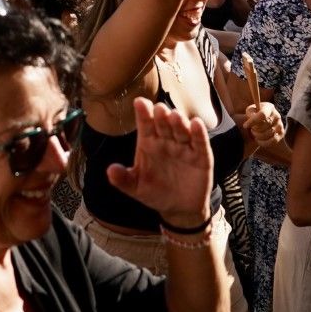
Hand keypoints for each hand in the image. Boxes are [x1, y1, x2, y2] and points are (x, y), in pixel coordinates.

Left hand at [106, 95, 213, 229]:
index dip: (143, 113)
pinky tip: (196, 124)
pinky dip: (199, 133)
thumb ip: (123, 179)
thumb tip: (110, 170)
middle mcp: (166, 140)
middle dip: (161, 116)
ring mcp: (184, 147)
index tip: (139, 102)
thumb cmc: (155, 193)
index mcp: (149, 143)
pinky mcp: (201, 157)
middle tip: (159, 109)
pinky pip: (200, 143)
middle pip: (164, 124)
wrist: (179, 209)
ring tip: (175, 116)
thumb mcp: (136, 188)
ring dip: (179, 122)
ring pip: (181, 130)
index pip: (145, 124)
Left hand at [239, 101, 284, 149]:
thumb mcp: (250, 111)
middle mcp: (277, 115)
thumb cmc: (254, 115)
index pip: (262, 115)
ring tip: (254, 133)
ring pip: (269, 134)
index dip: (253, 121)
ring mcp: (280, 125)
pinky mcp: (281, 134)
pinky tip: (258, 140)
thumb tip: (252, 118)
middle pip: (265, 125)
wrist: (261, 122)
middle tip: (251, 129)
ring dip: (258, 136)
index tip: (245, 126)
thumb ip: (250, 113)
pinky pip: (273, 141)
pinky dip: (264, 142)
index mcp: (269, 107)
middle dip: (255, 129)